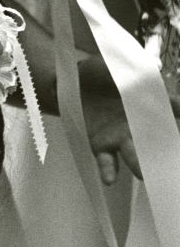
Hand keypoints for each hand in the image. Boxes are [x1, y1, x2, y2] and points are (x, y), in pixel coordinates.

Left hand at [79, 56, 179, 183]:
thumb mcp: (126, 67)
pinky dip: (108, 171)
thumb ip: (144, 74)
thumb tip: (162, 78)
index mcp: (150, 107)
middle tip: (173, 164)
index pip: (170, 115)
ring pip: (133, 155)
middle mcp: (140, 126)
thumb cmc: (106, 70)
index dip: (178, 117)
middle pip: (155, 142)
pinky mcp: (100, 145)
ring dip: (139, 165)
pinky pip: (105, 161)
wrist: (77, 78)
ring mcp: (121, 139)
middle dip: (165, 153)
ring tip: (144, 175)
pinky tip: (110, 180)